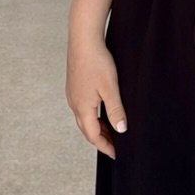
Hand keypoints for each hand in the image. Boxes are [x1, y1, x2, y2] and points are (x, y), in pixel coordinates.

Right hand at [65, 35, 127, 159]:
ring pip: (84, 119)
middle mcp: (74, 104)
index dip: (105, 146)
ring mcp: (72, 95)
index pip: (93, 135)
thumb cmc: (97, 62)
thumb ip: (115, 110)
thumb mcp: (110, 88)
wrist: (83, 40)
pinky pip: (83, 109)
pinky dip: (93, 116)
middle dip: (101, 140)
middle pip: (87, 129)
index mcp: (82, 108)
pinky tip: (102, 112)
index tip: (116, 154)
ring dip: (97, 128)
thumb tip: (121, 130)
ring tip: (112, 131)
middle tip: (115, 146)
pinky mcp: (74, 87)